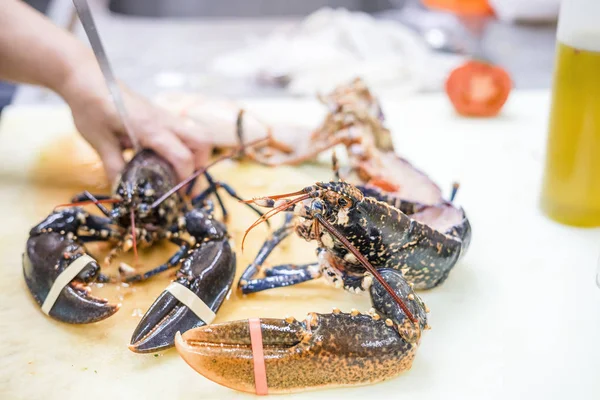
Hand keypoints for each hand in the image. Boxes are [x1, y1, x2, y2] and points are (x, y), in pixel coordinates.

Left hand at [58, 59, 209, 182]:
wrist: (87, 77)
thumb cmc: (92, 107)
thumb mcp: (99, 141)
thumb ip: (115, 167)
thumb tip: (124, 192)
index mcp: (150, 129)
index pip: (182, 156)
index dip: (184, 179)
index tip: (177, 195)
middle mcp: (164, 121)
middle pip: (202, 141)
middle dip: (199, 165)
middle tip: (184, 182)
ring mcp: (165, 116)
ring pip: (197, 134)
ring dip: (195, 155)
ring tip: (179, 172)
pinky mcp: (161, 115)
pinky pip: (184, 132)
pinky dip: (184, 148)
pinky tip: (166, 159)